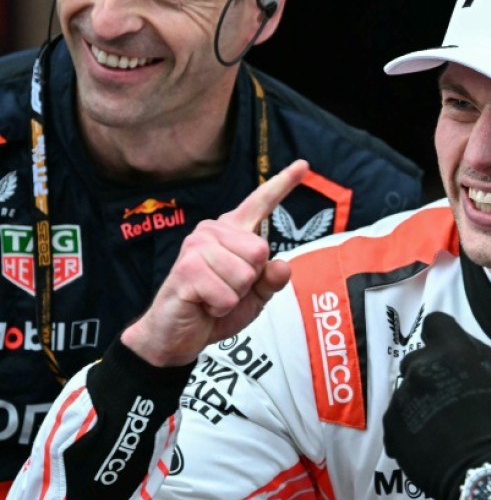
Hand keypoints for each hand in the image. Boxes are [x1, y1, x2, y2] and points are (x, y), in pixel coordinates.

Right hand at [121, 160, 309, 366]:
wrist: (178, 335)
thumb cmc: (216, 308)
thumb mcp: (255, 296)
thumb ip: (271, 279)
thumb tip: (283, 265)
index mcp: (233, 232)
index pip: (261, 203)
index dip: (283, 184)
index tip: (304, 165)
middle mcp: (212, 231)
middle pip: (260, 252)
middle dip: (250, 281)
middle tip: (226, 289)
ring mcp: (197, 247)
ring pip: (245, 275)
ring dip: (234, 297)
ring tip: (213, 297)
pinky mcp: (187, 269)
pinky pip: (228, 295)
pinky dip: (221, 308)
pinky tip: (203, 305)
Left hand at [383, 312, 490, 499]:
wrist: (477, 469)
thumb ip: (474, 351)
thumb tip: (456, 340)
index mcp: (450, 351)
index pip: (434, 322)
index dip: (441, 335)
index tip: (447, 352)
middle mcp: (420, 367)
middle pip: (416, 358)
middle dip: (429, 371)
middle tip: (446, 395)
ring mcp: (402, 395)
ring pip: (407, 388)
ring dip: (419, 398)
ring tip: (438, 423)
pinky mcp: (390, 421)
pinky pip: (397, 413)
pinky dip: (408, 422)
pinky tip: (426, 437)